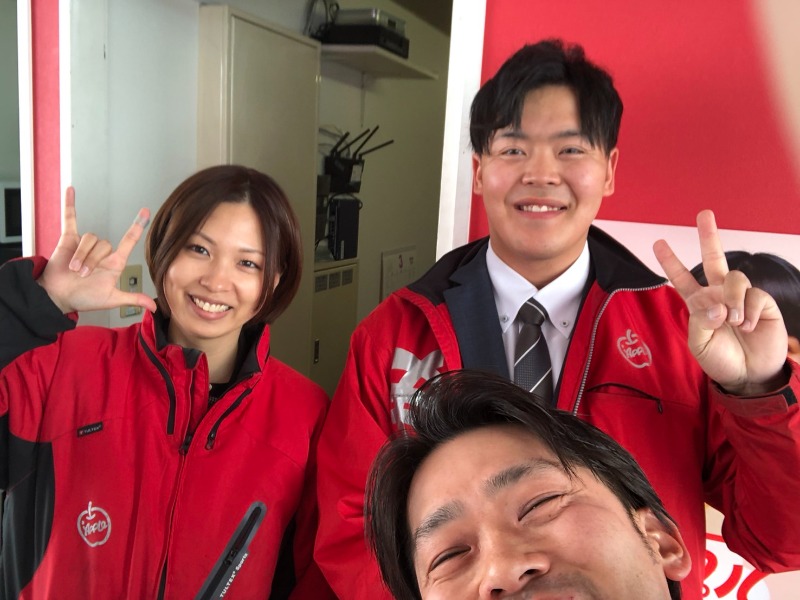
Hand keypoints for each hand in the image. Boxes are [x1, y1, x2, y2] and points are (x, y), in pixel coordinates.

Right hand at [37, 187, 157, 314]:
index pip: (129, 240)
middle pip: (104, 244)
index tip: (146, 213)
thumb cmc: (83, 298)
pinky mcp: (68, 239)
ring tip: (74, 270)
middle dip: (93, 261)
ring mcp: (85, 245)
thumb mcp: (111, 299)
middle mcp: (101, 252)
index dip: (137, 227)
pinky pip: (70, 219)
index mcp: (114, 263)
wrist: (58, 297)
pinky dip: (70, 205)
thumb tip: (154, 307)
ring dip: (82, 256)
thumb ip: (132, 299)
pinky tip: (71, 191)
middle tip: (84, 275)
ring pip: (89, 239)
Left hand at [653, 210, 787, 394]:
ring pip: (735, 278)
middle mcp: (718, 294)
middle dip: (709, 236)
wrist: (748, 376)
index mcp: (698, 303)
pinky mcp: (762, 302)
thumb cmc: (720, 360)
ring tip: (734, 323)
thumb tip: (718, 305)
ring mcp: (740, 296)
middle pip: (713, 259)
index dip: (671, 262)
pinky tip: (748, 326)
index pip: (681, 279)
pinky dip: (749, 312)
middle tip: (704, 214)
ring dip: (733, 300)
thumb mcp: (700, 344)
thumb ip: (702, 321)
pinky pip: (755, 295)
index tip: (659, 243)